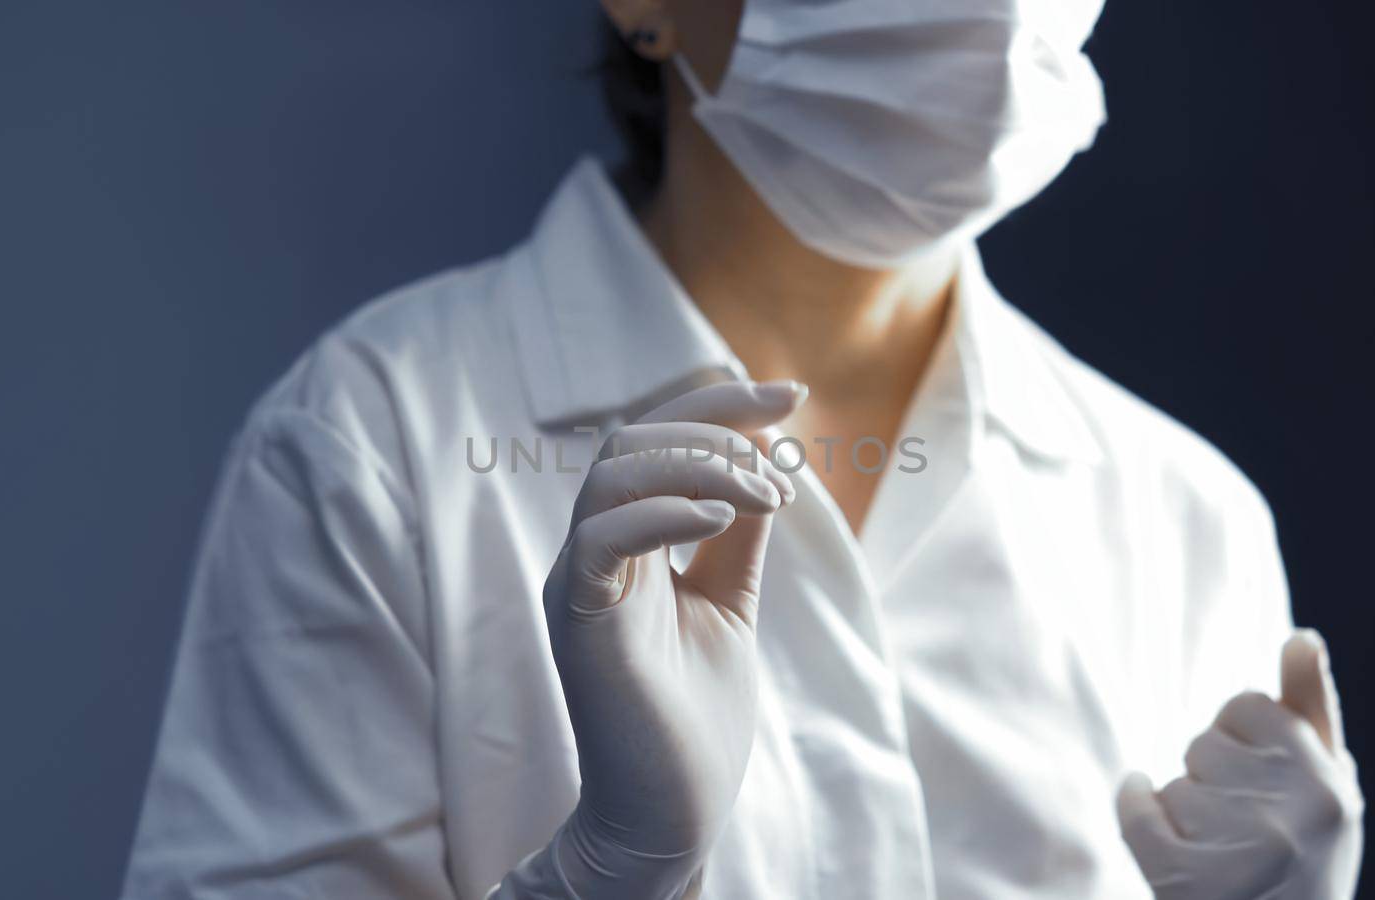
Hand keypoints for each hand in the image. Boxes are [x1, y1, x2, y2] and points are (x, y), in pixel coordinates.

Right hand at [543, 380, 804, 896]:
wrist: (672, 812)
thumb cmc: (695, 716)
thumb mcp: (729, 604)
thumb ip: (737, 536)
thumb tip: (767, 459)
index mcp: (627, 545)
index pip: (656, 442)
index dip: (722, 406)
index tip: (794, 395)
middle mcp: (594, 554)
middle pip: (631, 440)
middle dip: (714, 426)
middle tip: (781, 465)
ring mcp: (581, 584)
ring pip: (612, 474)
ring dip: (700, 465)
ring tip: (765, 496)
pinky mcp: (580, 620)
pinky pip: (601, 536)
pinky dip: (662, 511)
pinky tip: (721, 519)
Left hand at [1117, 630, 1363, 898]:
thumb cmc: (1302, 854)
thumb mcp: (1327, 785)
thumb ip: (1311, 709)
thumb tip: (1301, 637)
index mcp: (1330, 782)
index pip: (1246, 706)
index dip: (1240, 741)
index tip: (1258, 781)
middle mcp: (1296, 812)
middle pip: (1204, 744)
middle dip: (1212, 777)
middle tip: (1243, 827)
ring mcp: (1245, 848)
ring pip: (1173, 782)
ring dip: (1184, 811)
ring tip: (1221, 851)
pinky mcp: (1190, 880)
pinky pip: (1136, 809)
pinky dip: (1137, 812)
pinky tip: (1160, 836)